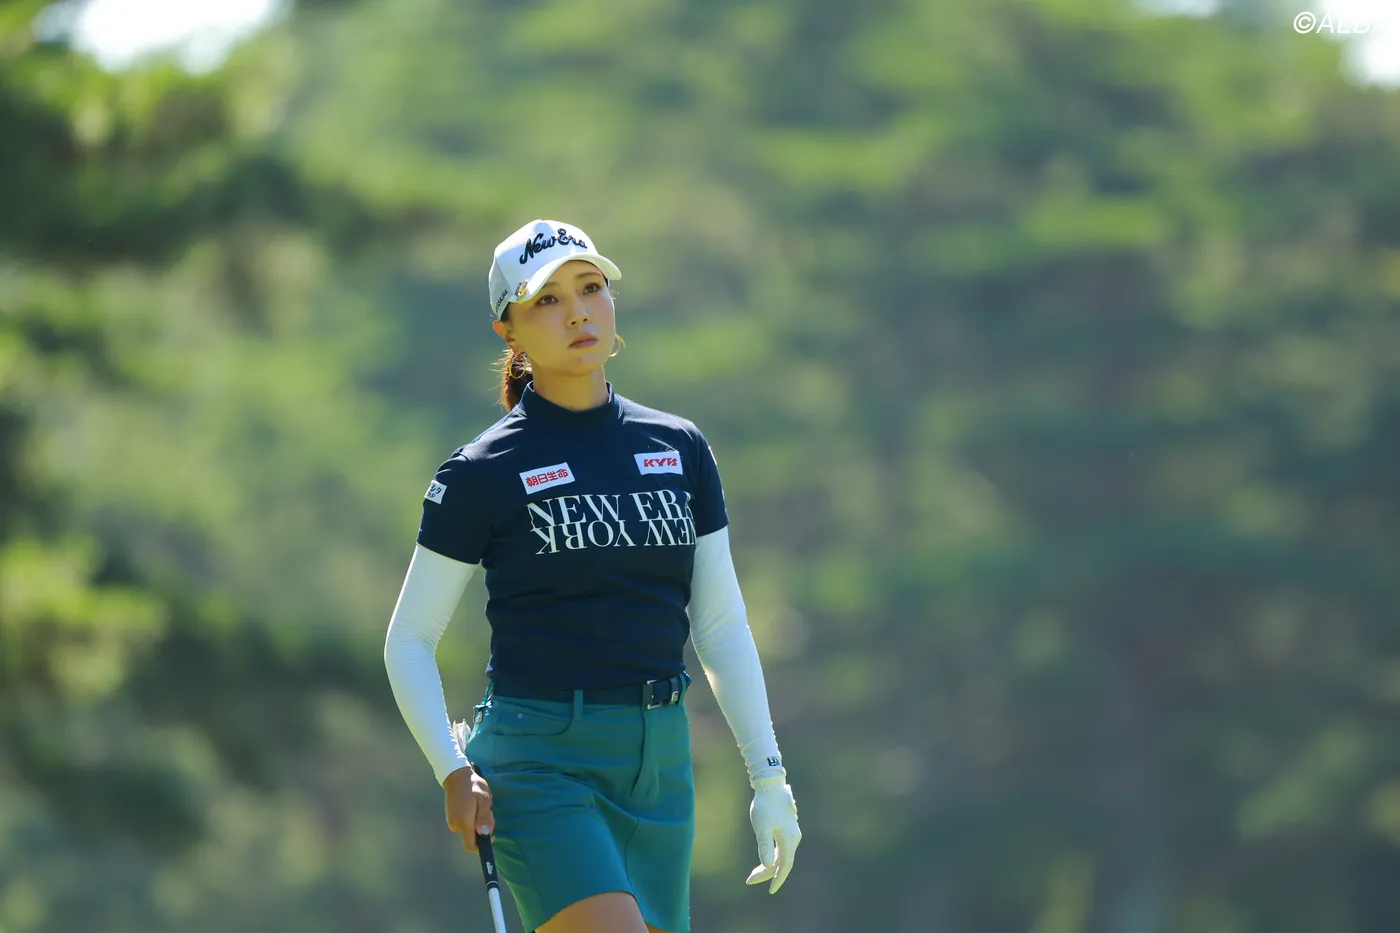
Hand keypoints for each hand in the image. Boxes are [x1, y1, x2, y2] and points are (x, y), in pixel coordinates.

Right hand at [444, 720, 493, 851]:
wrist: (456, 775)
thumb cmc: (473, 786)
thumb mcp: (483, 800)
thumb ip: (483, 818)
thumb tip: (484, 835)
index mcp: (464, 822)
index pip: (470, 845)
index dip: (481, 846)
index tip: (489, 837)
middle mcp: (455, 825)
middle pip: (472, 837)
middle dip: (482, 829)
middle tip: (488, 812)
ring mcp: (452, 822)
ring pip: (469, 830)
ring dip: (478, 822)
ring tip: (481, 806)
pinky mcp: (452, 817)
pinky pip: (464, 824)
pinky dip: (472, 819)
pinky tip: (474, 807)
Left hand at [745, 776, 800, 892]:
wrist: (770, 786)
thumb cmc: (765, 805)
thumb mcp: (761, 827)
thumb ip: (765, 846)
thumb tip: (767, 866)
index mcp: (789, 839)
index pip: (784, 865)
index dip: (778, 879)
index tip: (770, 891)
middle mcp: (793, 838)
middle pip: (782, 862)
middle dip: (767, 874)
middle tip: (749, 879)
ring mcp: (790, 833)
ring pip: (781, 856)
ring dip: (768, 866)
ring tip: (752, 874)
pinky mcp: (786, 829)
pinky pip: (780, 849)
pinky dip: (770, 857)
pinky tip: (762, 861)